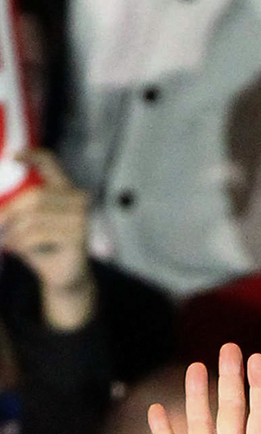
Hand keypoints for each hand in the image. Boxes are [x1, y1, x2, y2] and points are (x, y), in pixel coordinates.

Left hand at [0, 152, 95, 330]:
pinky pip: (39, 234)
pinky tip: (13, 248)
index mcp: (65, 189)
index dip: (31, 155)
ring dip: (13, 230)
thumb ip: (16, 203)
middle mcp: (77, 200)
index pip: (50, 162)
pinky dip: (20, 241)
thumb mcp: (28, 220)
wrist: (63, 278)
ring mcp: (80, 219)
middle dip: (10, 209)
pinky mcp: (78, 238)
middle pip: (35, 195)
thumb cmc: (42, 246)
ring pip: (34, 216)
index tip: (11, 158)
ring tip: (4, 239)